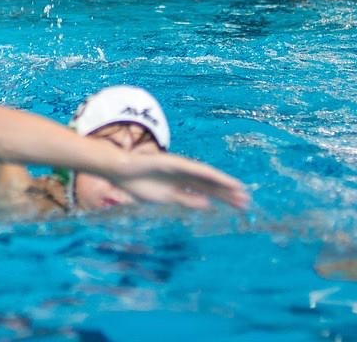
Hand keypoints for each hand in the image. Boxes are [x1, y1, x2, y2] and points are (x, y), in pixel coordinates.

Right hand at [108, 151, 249, 209]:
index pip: (207, 192)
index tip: (240, 204)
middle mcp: (184, 176)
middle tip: (247, 202)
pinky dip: (207, 174)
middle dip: (228, 194)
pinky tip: (220, 179)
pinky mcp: (173, 163)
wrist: (119, 172)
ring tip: (241, 191)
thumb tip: (207, 204)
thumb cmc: (138, 185)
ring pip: (206, 177)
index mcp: (182, 185)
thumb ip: (186, 200)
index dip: (223, 197)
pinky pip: (194, 169)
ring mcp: (180, 168)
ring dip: (223, 184)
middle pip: (211, 186)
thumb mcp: (166, 198)